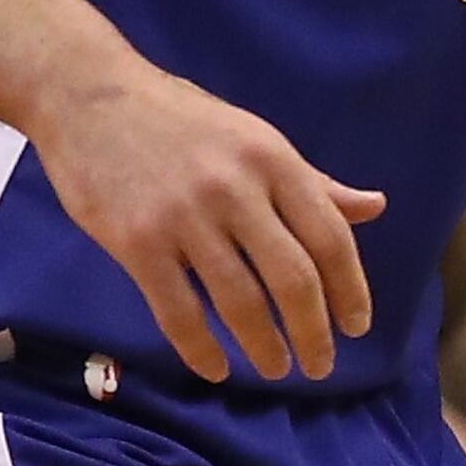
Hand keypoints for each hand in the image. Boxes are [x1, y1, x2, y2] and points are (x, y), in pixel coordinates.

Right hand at [28, 60, 384, 382]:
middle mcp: (237, 189)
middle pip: (293, 277)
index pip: (329, 236)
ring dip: (264, 347)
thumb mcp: (256, 139)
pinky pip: (178, 312)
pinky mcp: (136, 242)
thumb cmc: (182, 119)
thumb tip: (375, 207)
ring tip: (277, 370)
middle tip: (322, 365)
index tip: (357, 326)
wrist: (90, 96)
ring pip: (240, 301)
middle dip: (314, 331)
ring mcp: (185, 217)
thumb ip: (312, 182)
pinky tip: (216, 369)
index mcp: (274, 160)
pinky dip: (201, 350)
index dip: (350, 289)